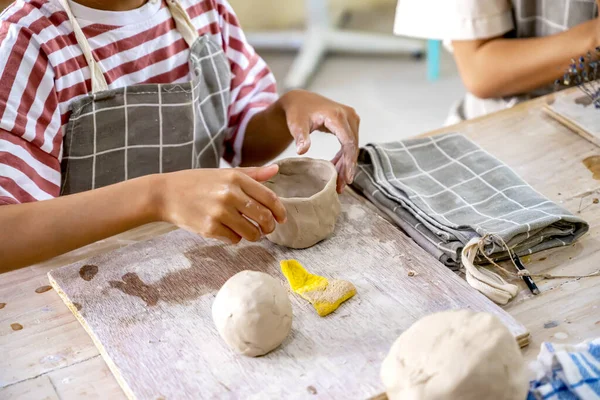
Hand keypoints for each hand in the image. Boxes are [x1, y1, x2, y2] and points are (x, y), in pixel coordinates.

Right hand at [155, 165, 286, 243]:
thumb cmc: (197, 182)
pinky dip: (235, 238)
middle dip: (269, 227)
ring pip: (251, 232)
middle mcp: (230, 194)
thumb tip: (276, 169)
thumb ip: (252, 174)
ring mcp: (220, 212)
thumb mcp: (224, 173)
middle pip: (264, 217)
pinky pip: (234, 239)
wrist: (166, 194)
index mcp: (236, 178)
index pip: (269, 198)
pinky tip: (228, 231)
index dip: (280, 211)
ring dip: (254, 235)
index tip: (281, 218)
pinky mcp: (210, 228)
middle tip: (267, 229)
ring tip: (249, 232)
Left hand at [278, 90, 359, 192]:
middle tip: (341, 186)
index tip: (347, 178)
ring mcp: (350, 118)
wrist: (299, 100)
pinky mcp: (349, 123)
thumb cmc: (297, 112)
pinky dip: (344, 157)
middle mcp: (348, 115)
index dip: (349, 161)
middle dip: (347, 167)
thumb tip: (301, 151)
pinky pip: (350, 143)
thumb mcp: (296, 124)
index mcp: (337, 116)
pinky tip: (337, 169)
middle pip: (352, 146)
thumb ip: (300, 136)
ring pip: (352, 146)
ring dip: (346, 164)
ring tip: (339, 182)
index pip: (348, 142)